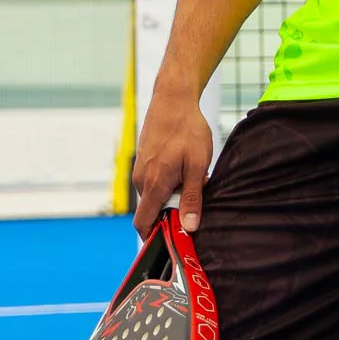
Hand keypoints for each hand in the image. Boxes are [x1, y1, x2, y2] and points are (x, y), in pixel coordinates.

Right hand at [132, 92, 213, 238]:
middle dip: (173, 211)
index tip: (172, 240)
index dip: (154, 237)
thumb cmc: (187, 130)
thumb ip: (193, 197)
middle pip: (153, 210)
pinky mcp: (145, 160)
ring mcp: (141, 169)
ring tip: (193, 176)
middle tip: (196, 197)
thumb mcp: (197, 165)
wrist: (173, 99)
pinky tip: (185, 166)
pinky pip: (156, 181)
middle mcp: (141, 180)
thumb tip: (190, 227)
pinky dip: (170, 181)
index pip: (143, 224)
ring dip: (174, 193)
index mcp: (153, 184)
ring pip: (156, 194)